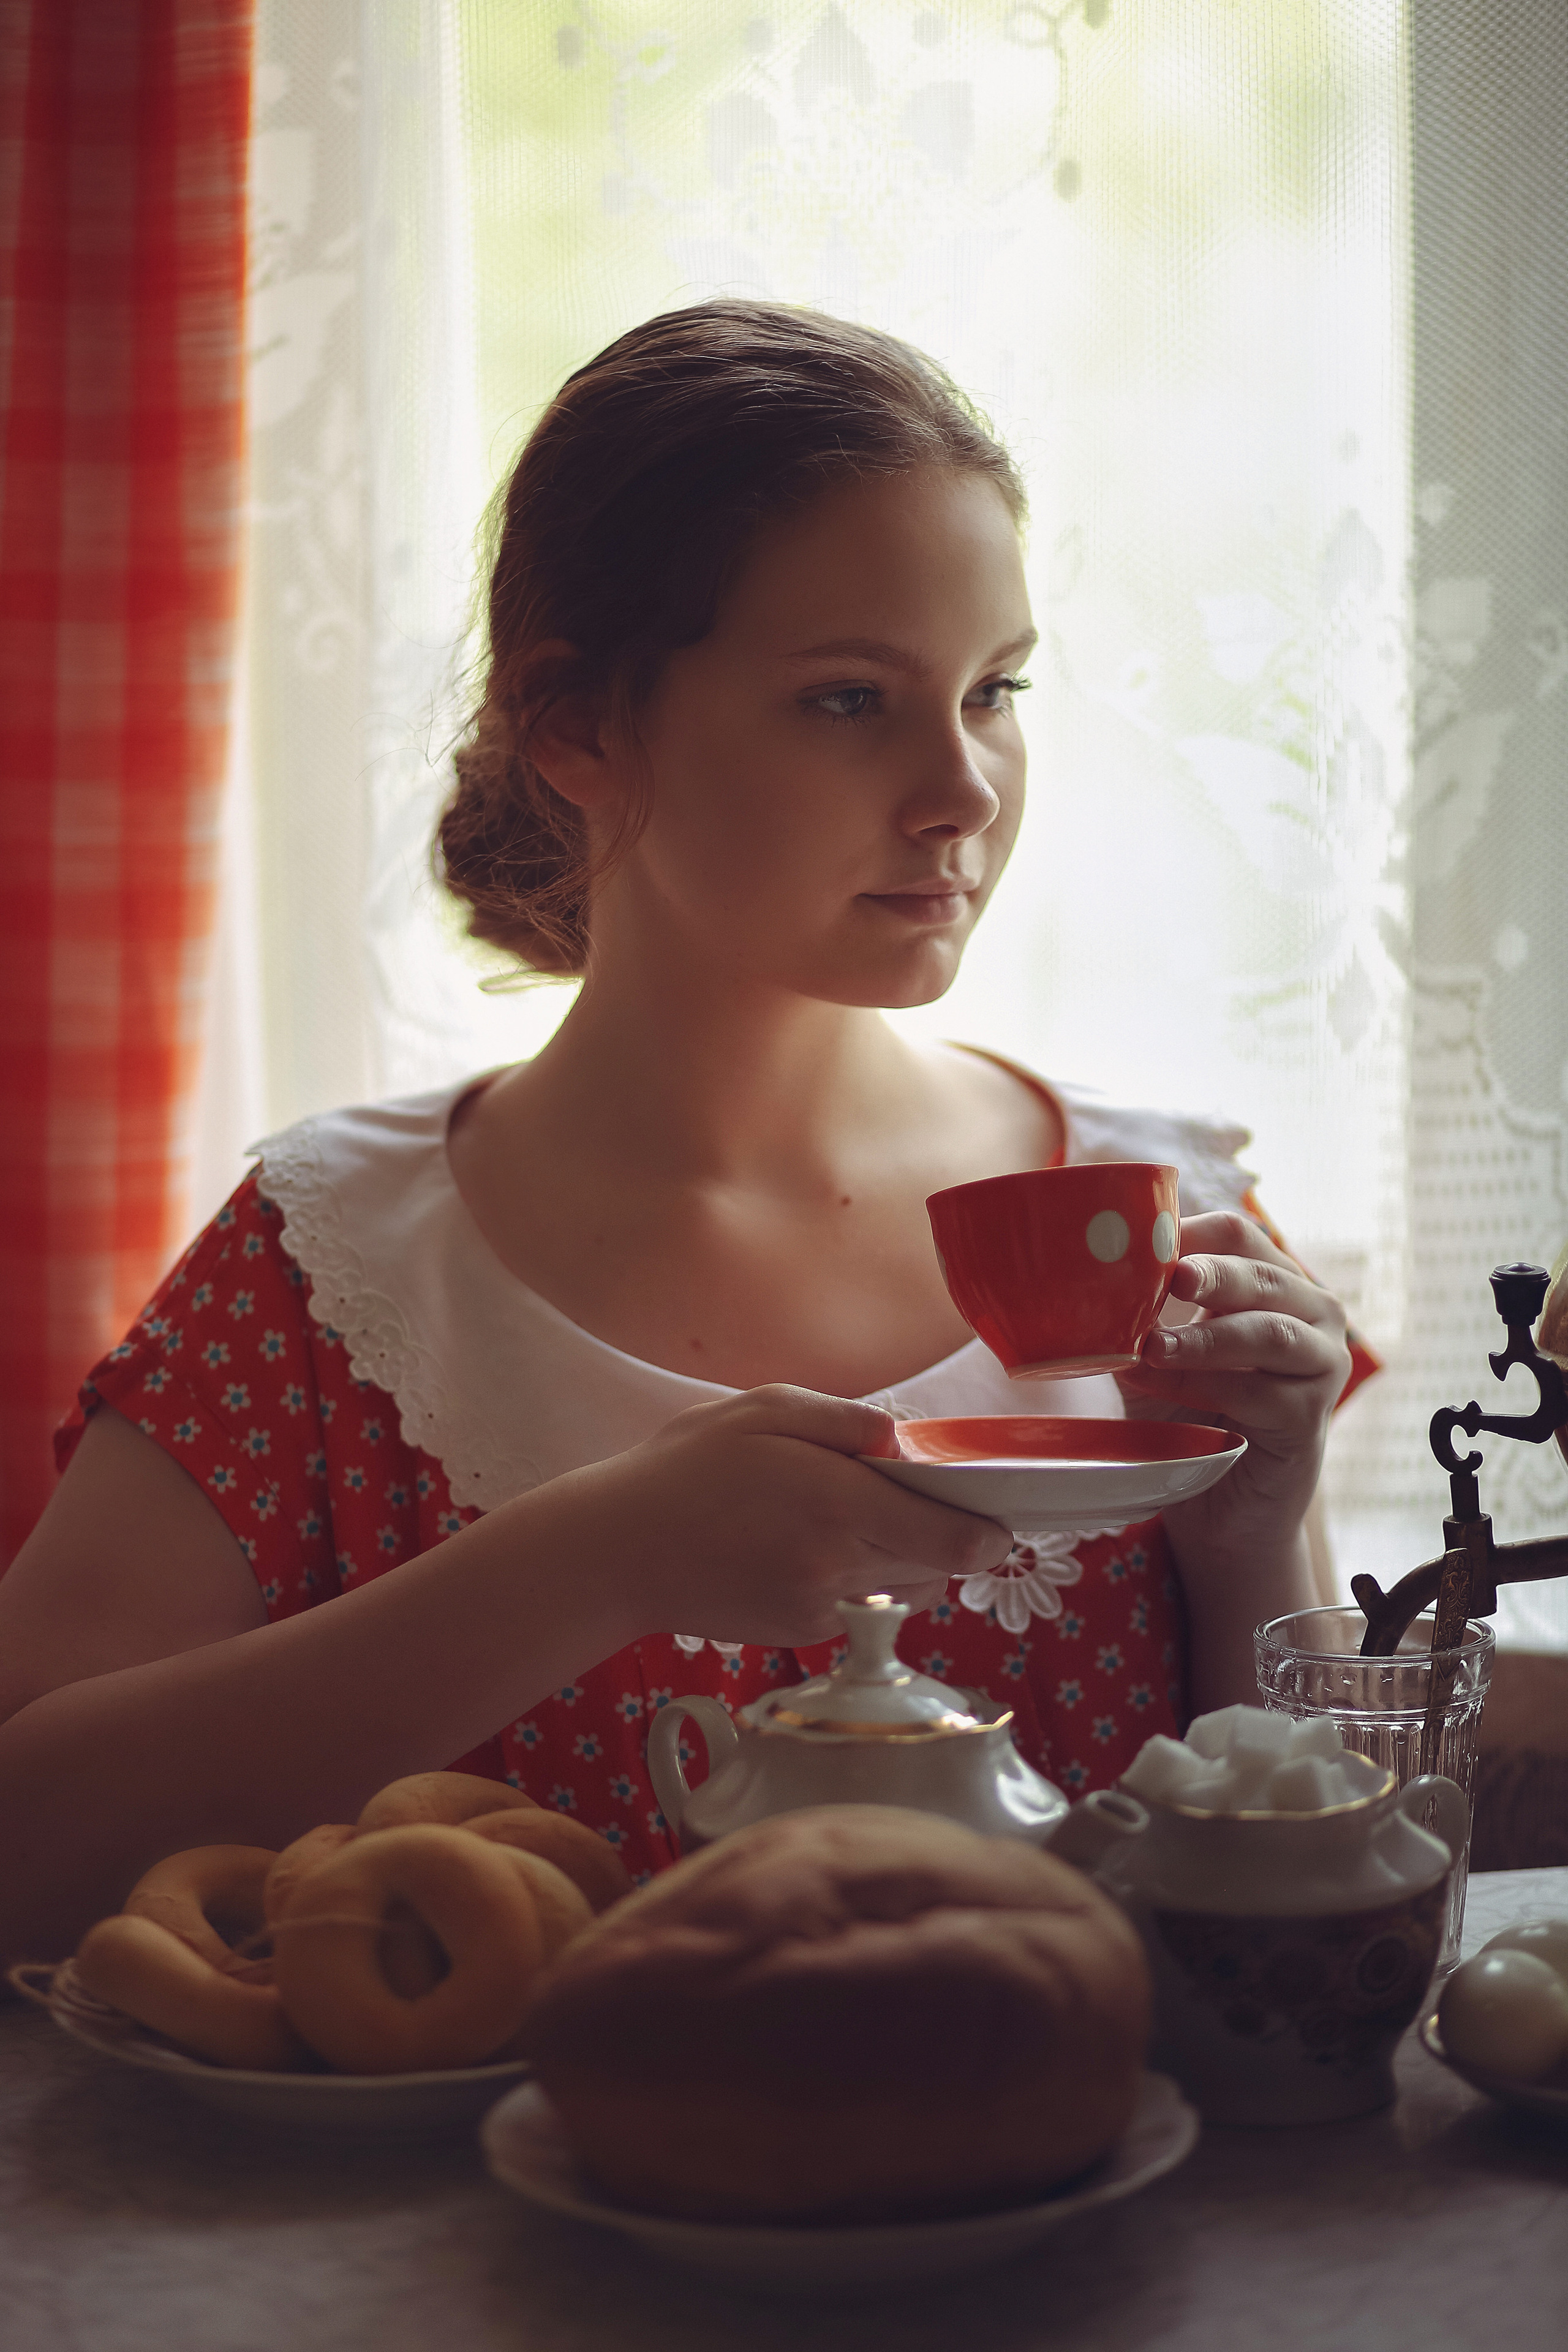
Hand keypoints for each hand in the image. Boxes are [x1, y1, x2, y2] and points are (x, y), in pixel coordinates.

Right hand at [594, 1384, 1014, 1647]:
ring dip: (905, 1564)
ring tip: (859, 1525)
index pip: (952, 1538)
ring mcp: (819, 1608)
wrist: (617, 1553)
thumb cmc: (686, 1469)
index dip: (987, 1534)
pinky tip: (807, 1553)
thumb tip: (902, 1440)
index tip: (998, 1523)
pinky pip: (858, 1610)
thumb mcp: (762, 1408)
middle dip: (947, 1543)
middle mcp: (837, 1565)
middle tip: (927, 1510)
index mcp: (837, 1501)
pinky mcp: (799, 1635)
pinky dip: (855, 1584)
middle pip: (938, 1570)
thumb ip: (844, 1420)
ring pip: (904, 1594)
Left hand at [1115, 1211, 1351, 1578]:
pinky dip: (1201, 1385)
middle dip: (1209, 1273)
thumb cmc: (1188, 1416)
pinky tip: (1158, 1384)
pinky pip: (1257, 1393)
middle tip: (1167, 1276)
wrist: (1221, 1508)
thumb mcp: (1157, 1353)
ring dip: (1204, 1338)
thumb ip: (1140, 1312)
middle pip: (1260, 1275)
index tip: (1136, 1240)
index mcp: (1273, 1281)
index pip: (1236, 1233)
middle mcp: (1310, 1314)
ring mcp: (1319, 1364)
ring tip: (1150, 1345)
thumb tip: (1084, 1274)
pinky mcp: (1310, 1418)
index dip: (1189, 1231)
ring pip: (1267, 1332)